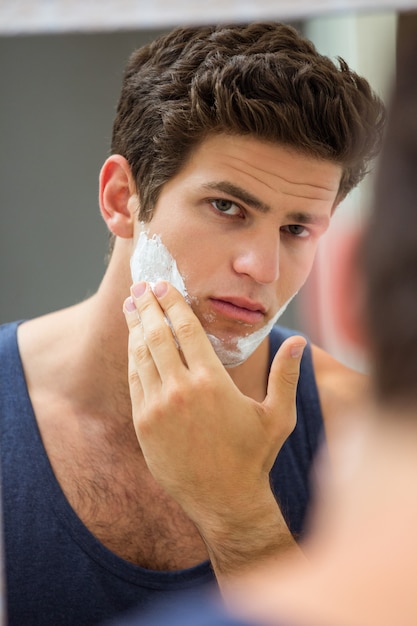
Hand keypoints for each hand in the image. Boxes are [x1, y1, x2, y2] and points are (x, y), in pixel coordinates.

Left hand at [123, 280, 305, 576]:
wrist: (224, 501)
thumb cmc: (254, 457)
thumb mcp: (277, 415)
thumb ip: (286, 375)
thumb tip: (299, 341)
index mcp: (211, 381)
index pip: (185, 328)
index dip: (172, 302)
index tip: (162, 284)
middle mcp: (180, 390)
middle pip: (157, 335)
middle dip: (147, 306)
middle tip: (141, 286)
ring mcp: (157, 408)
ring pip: (142, 356)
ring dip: (136, 328)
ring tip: (132, 306)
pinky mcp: (143, 425)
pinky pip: (135, 381)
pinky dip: (134, 358)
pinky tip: (134, 345)